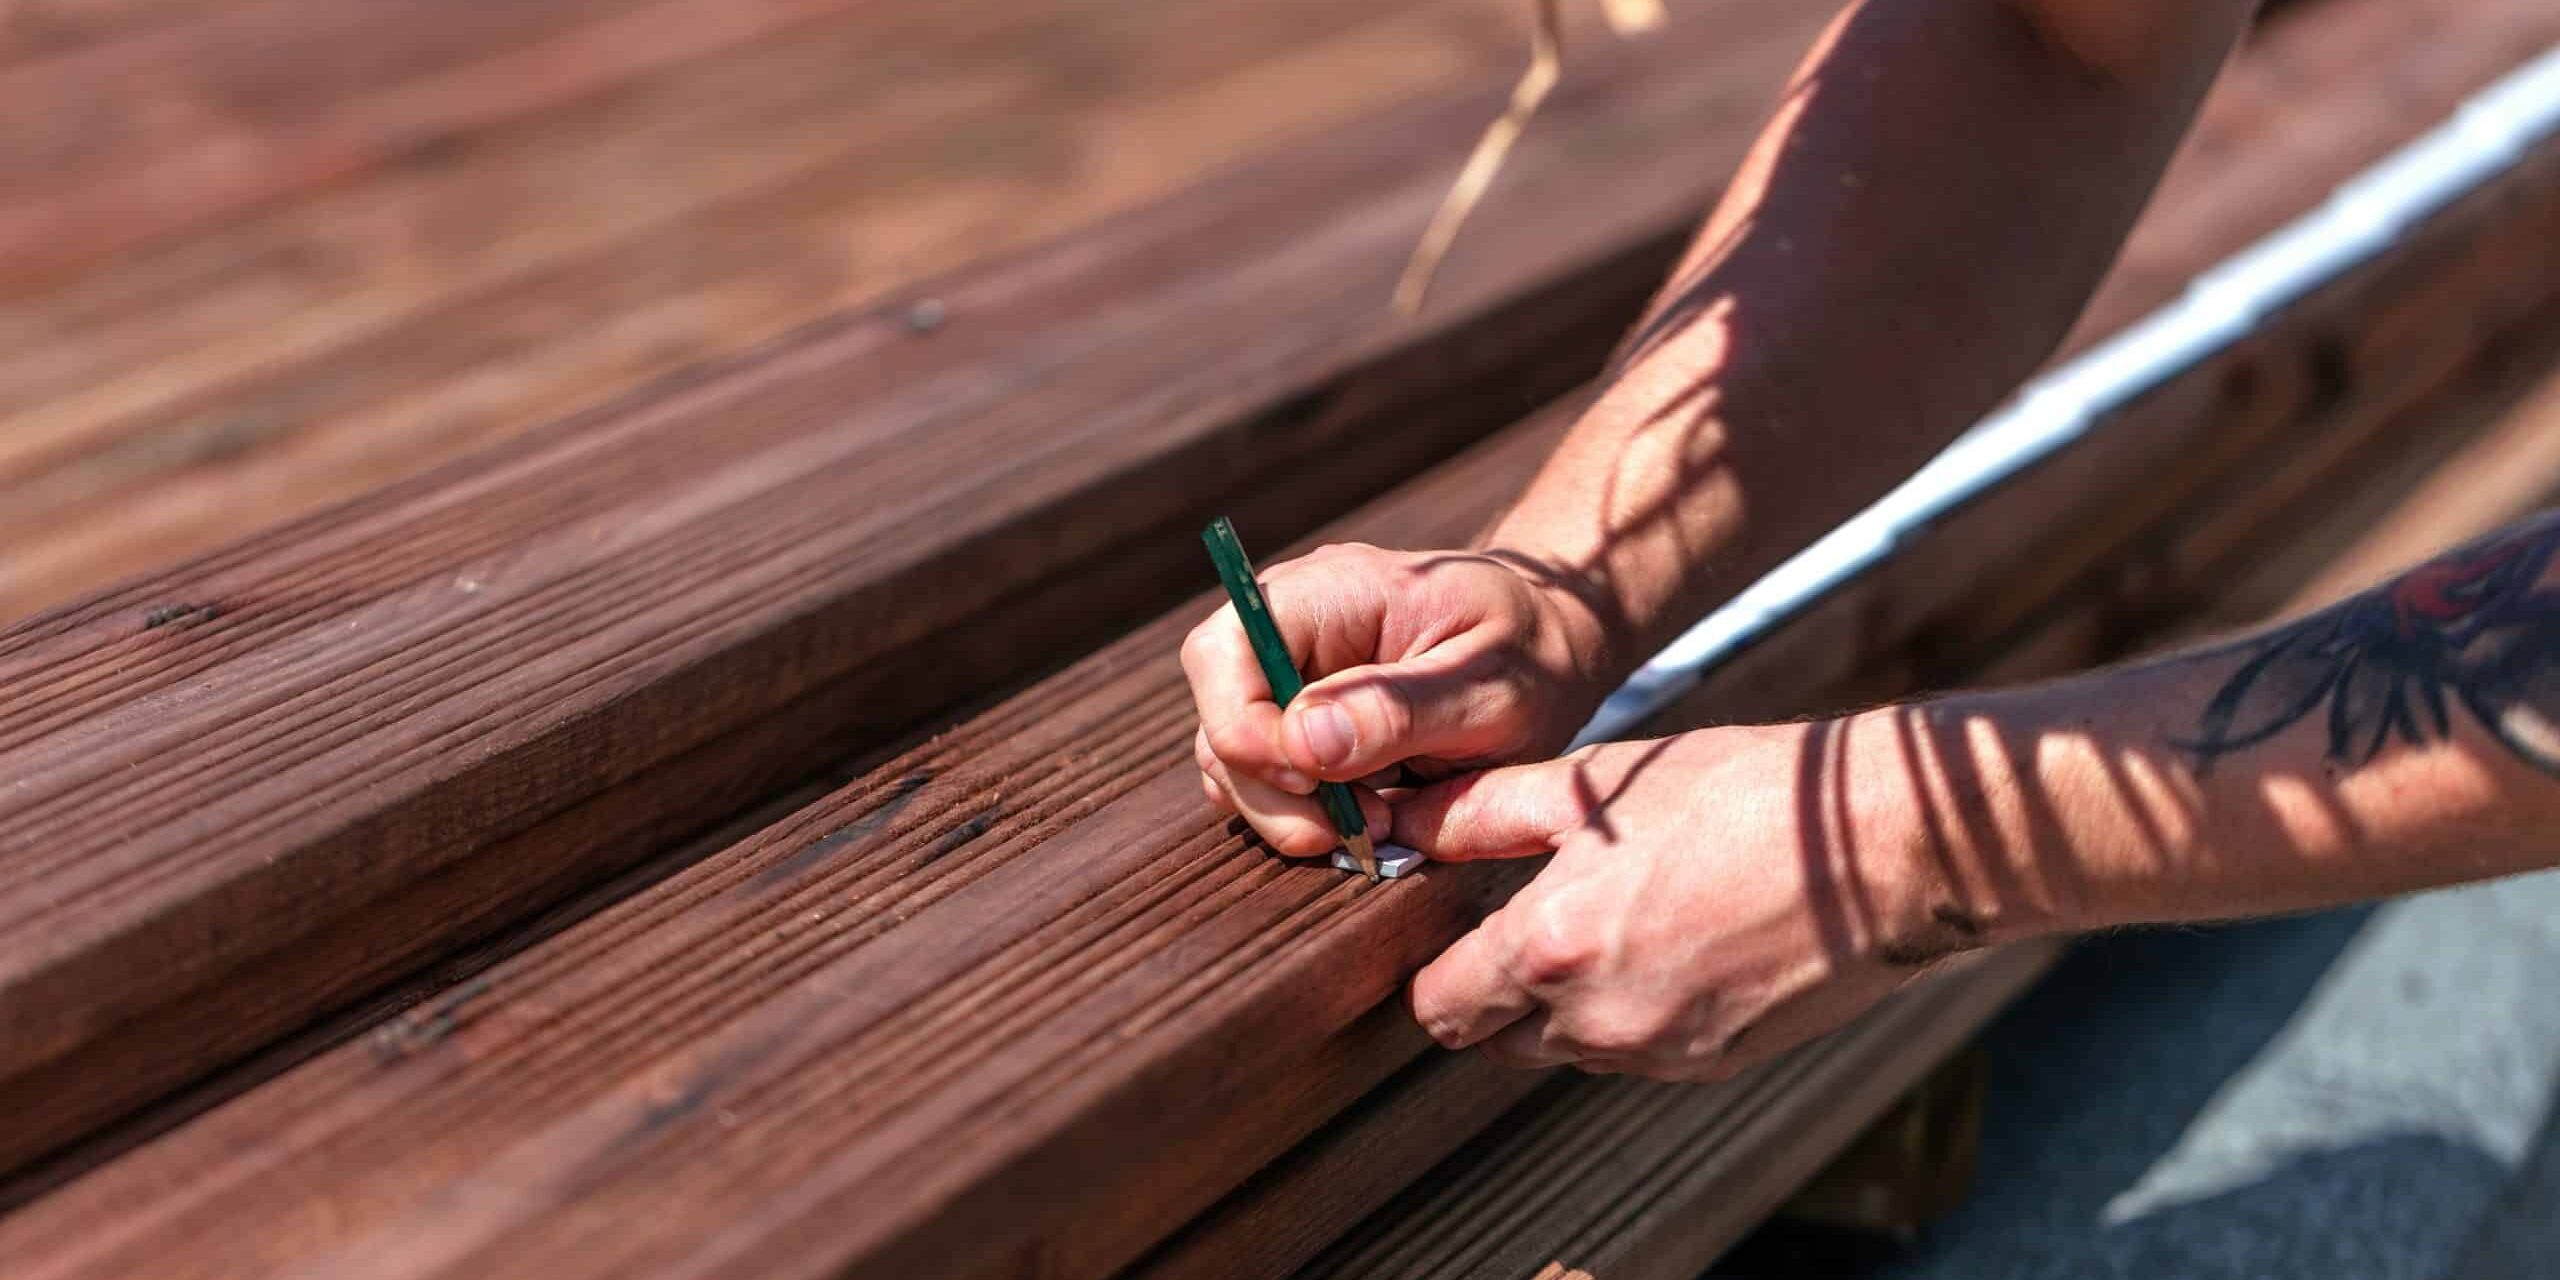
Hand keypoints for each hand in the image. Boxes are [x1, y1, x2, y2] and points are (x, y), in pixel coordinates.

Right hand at [1182, 542, 1619, 857]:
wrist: (1553, 649)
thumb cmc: (1532, 654)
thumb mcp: (1493, 684)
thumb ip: (1401, 710)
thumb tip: (1302, 742)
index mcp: (1325, 591)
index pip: (1220, 654)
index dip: (1246, 731)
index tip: (1318, 785)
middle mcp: (1287, 629)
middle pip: (1216, 720)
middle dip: (1270, 793)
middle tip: (1354, 830)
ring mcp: (1288, 678)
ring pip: (1231, 763)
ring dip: (1289, 814)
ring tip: (1376, 823)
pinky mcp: (1301, 724)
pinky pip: (1267, 780)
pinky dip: (1306, 816)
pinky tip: (1370, 817)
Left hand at [1396, 720, 1977, 1080]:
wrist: (1881, 846)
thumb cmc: (1742, 794)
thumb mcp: (1595, 783)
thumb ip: (1485, 813)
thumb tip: (1407, 824)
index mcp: (1550, 948)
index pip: (1439, 1008)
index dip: (1435, 967)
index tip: (1452, 924)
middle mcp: (1597, 1020)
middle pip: (1497, 1038)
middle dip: (1496, 988)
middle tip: (1528, 911)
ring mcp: (1660, 1051)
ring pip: (1569, 1046)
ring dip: (1567, 998)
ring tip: (1613, 911)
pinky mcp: (1715, 1061)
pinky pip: (1637, 1048)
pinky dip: (1632, 1007)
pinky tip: (1671, 935)